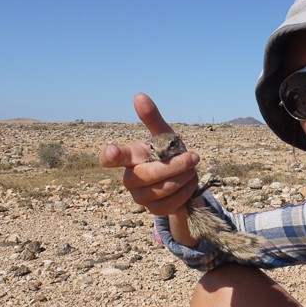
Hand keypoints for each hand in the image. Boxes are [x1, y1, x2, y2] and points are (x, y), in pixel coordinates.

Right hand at [100, 93, 200, 216]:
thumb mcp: (164, 135)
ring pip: (162, 189)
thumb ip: (152, 118)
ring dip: (183, 177)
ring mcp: (140, 197)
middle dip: (174, 165)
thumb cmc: (169, 154)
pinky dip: (185, 191)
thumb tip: (139, 96)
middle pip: (147, 175)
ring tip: (192, 169)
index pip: (112, 157)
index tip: (113, 152)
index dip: (111, 155)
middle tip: (194, 156)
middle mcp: (130, 178)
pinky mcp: (153, 210)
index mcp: (130, 157)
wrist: (183, 179)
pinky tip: (190, 183)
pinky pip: (171, 203)